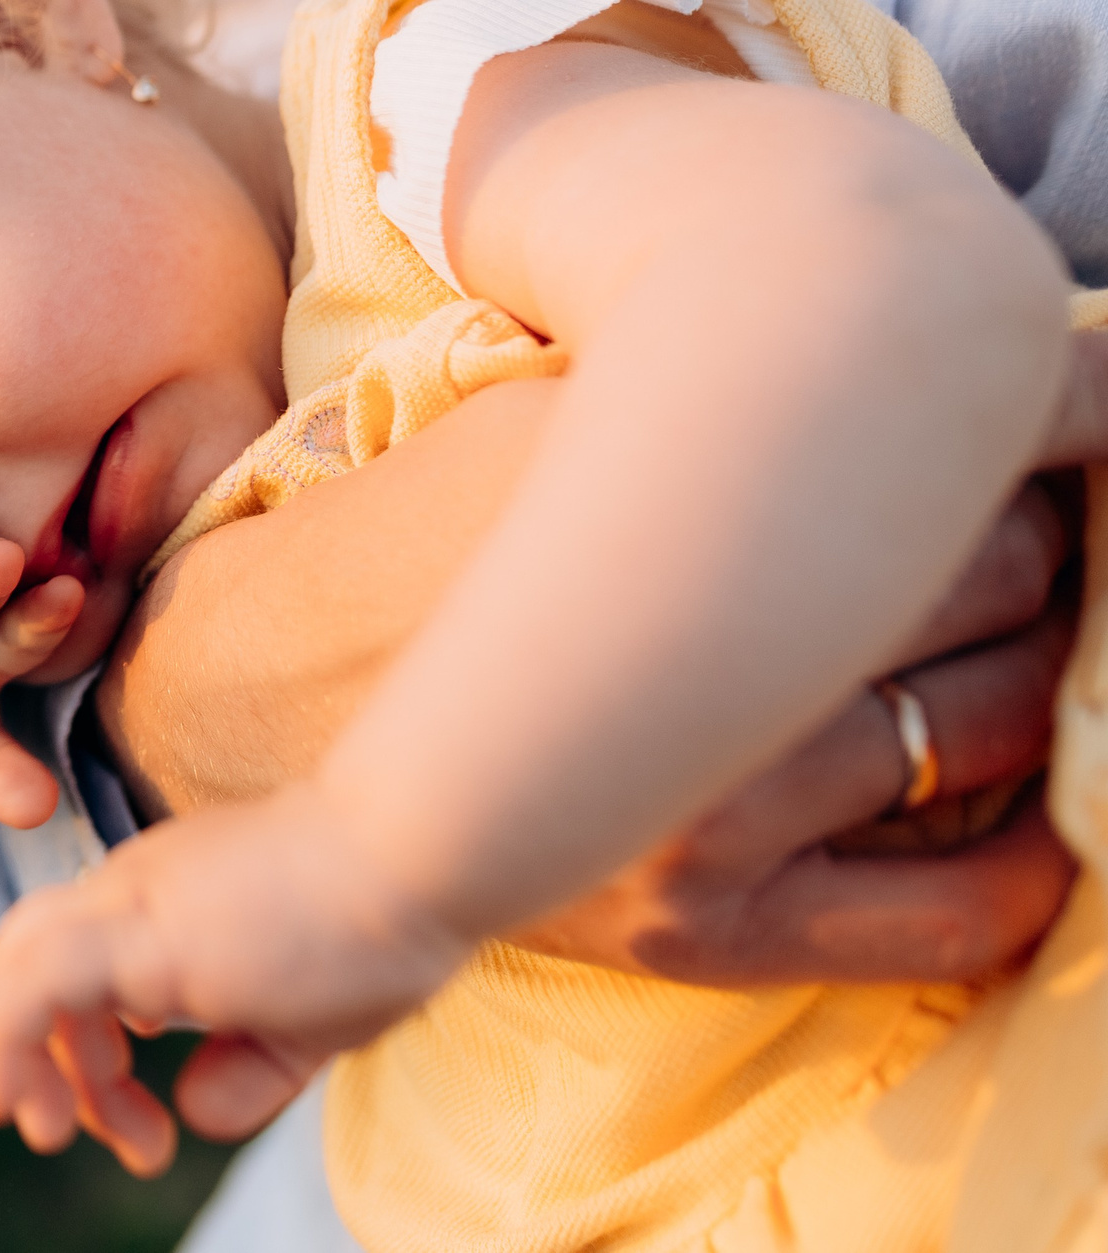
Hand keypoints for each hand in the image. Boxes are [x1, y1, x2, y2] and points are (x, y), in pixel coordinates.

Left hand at [0, 783, 469, 1176]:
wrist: (417, 851)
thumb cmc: (385, 923)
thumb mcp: (308, 1022)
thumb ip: (247, 1064)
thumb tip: (194, 1108)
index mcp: (169, 902)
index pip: (79, 964)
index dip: (82, 1052)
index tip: (139, 1129)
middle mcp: (136, 891)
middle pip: (34, 964)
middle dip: (37, 1061)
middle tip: (61, 1134)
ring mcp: (131, 901)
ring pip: (16, 967)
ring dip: (12, 1061)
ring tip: (47, 1130)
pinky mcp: (136, 928)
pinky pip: (29, 984)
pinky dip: (6, 1040)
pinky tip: (26, 1096)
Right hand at [96, 363, 1099, 983]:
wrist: (250, 713)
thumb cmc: (403, 537)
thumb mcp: (525, 405)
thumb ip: (688, 383)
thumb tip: (903, 354)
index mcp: (627, 476)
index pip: (935, 432)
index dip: (1024, 407)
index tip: (1039, 396)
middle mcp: (679, 648)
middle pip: (988, 567)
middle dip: (1030, 524)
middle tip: (1011, 499)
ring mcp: (696, 806)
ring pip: (989, 715)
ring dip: (1036, 655)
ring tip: (991, 617)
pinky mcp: (697, 927)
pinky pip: (957, 908)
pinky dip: (1031, 848)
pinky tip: (1025, 787)